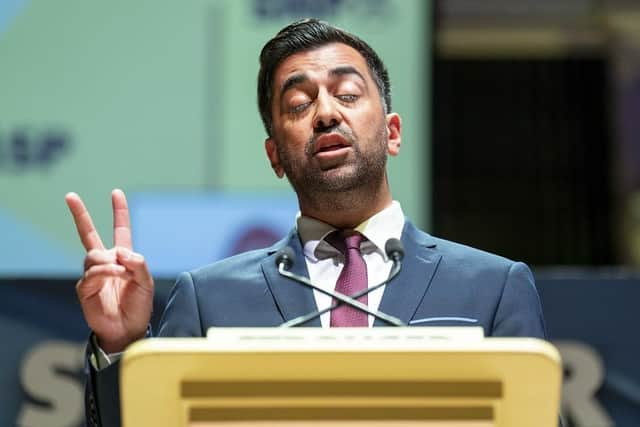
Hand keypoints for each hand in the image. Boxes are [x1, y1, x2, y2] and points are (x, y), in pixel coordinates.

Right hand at [65, 189, 153, 352]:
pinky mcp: (85, 288)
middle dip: (80, 214)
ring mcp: (93, 274)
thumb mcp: (147, 282)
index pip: (120, 230)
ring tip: (121, 273)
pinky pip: (92, 273)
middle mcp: (106, 262)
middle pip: (88, 234)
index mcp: (123, 257)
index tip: (116, 193)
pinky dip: (105, 272)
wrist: (128, 329)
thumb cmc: (138, 306)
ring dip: (109, 262)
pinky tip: (115, 276)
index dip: (119, 212)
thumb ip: (138, 263)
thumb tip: (119, 251)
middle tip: (70, 195)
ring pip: (94, 256)